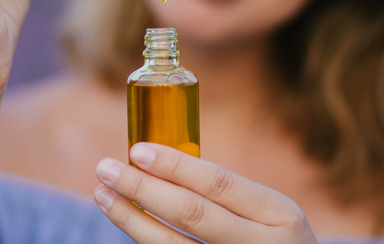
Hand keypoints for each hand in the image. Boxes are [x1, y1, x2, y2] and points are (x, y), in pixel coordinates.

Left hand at [94, 143, 317, 242]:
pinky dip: (147, 243)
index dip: (174, 166)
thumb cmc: (275, 241)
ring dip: (131, 220)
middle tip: (105, 169)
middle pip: (191, 214)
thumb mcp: (270, 215)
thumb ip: (229, 196)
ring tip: (104, 195)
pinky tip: (129, 225)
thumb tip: (161, 166)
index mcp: (279, 214)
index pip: (218, 183)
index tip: (137, 150)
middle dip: (142, 189)